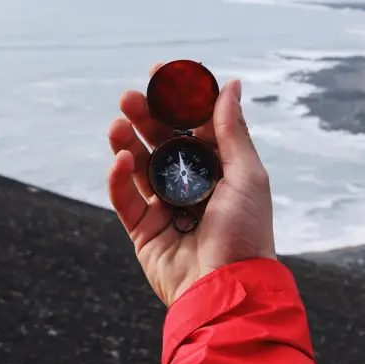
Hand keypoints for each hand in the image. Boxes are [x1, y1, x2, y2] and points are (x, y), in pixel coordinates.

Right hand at [108, 63, 276, 306]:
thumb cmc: (246, 233)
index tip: (161, 73)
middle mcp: (191, 184)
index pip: (193, 126)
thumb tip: (230, 84)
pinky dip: (119, 179)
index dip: (178, 100)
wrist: (227, 290)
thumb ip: (232, 131)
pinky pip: (126, 199)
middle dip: (147, 118)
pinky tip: (120, 160)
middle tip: (130, 97)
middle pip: (162, 143)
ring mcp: (165, 205)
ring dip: (127, 143)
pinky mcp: (144, 229)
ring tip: (118, 123)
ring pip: (140, 167)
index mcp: (218, 169)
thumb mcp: (247, 175)